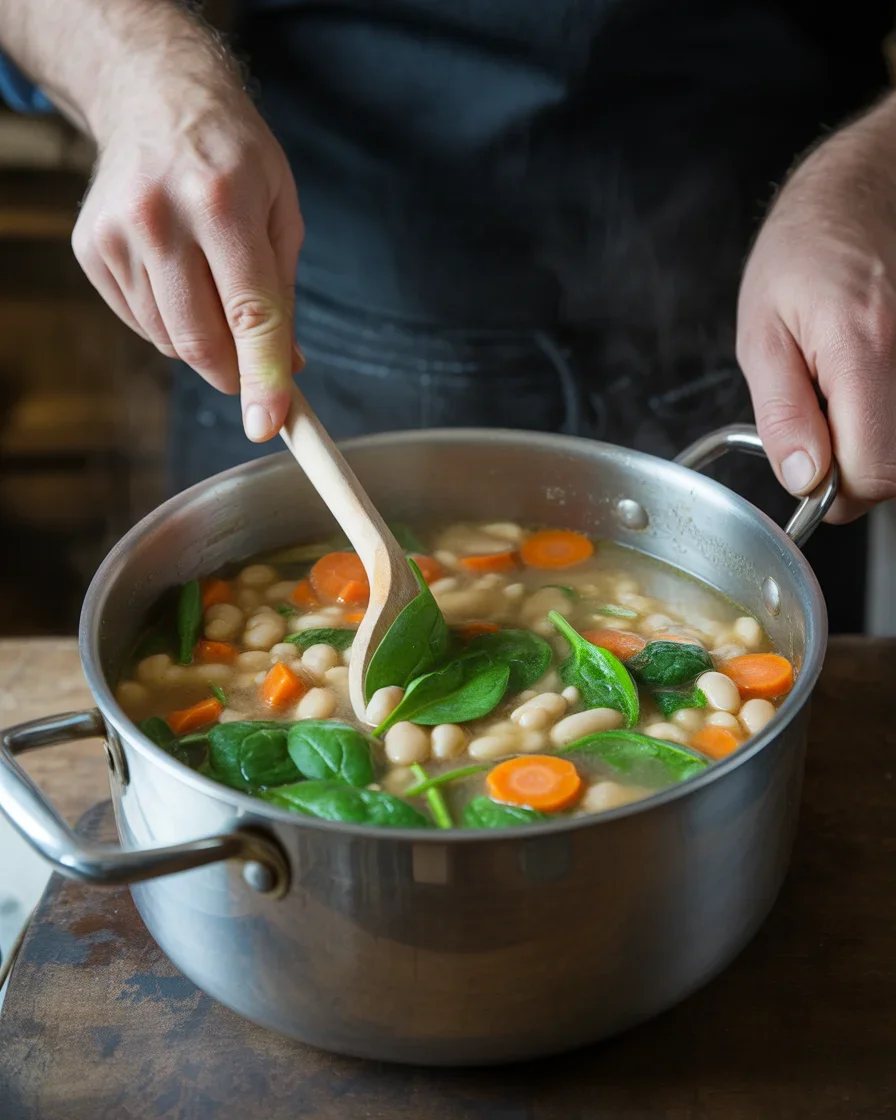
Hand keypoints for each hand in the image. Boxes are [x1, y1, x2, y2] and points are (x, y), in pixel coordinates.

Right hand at [72, 66, 303, 440]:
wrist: (154, 98)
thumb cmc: (232, 154)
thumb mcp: (281, 209)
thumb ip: (284, 293)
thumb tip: (286, 368)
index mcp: (222, 200)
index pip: (248, 312)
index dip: (261, 376)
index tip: (269, 424)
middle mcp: (160, 216)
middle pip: (199, 338)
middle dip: (234, 373)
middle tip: (254, 375)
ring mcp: (117, 234)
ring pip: (168, 340)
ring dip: (203, 344)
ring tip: (216, 292)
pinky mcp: (91, 249)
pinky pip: (141, 322)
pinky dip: (170, 323)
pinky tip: (181, 281)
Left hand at [737, 100, 895, 521]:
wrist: (866, 188)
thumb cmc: (804, 250)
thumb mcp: (762, 332)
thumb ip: (782, 413)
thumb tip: (803, 479)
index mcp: (864, 345)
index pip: (874, 468)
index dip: (837, 491)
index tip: (811, 478)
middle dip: (859, 469)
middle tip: (824, 426)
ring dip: (878, 441)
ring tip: (848, 394)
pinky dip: (893, 417)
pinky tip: (873, 383)